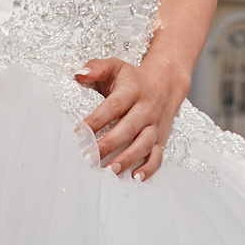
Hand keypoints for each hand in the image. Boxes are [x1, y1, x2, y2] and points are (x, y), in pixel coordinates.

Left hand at [73, 57, 184, 180]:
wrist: (166, 82)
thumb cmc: (133, 78)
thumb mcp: (116, 66)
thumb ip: (96, 67)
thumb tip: (78, 74)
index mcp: (133, 90)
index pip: (113, 106)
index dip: (95, 120)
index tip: (77, 133)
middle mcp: (146, 109)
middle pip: (128, 128)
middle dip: (108, 144)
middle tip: (88, 157)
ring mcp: (154, 125)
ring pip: (143, 144)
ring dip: (127, 159)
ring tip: (109, 171)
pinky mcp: (161, 138)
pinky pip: (157, 155)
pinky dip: (148, 168)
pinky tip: (135, 178)